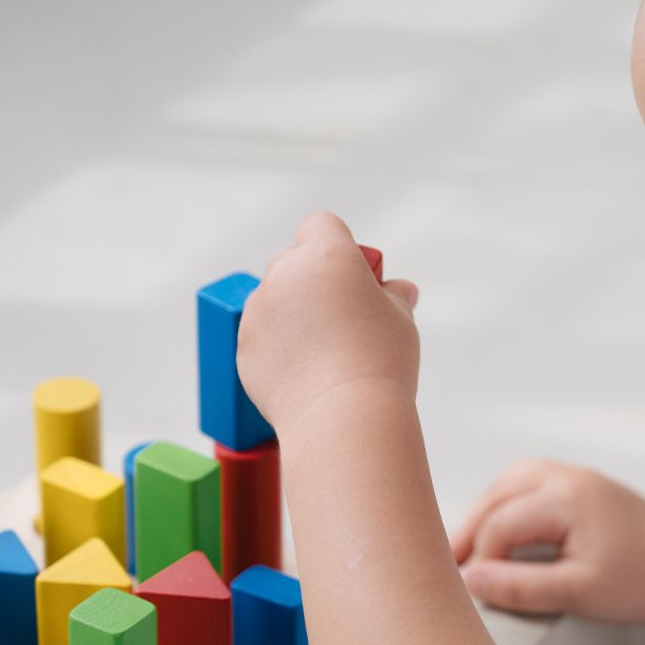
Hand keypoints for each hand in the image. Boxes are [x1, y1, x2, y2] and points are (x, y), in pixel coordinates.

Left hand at [237, 211, 419, 437]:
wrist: (342, 418)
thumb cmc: (380, 363)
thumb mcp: (401, 320)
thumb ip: (393, 296)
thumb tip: (399, 290)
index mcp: (325, 255)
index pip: (321, 225)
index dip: (337, 247)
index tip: (352, 277)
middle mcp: (283, 275)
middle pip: (290, 260)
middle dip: (309, 278)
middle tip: (337, 314)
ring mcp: (257, 312)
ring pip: (271, 300)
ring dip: (289, 314)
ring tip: (321, 352)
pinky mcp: (244, 348)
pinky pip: (260, 337)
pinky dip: (276, 349)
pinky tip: (303, 374)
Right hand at [451, 459, 644, 621]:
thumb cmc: (639, 582)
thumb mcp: (576, 594)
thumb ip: (519, 587)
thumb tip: (471, 580)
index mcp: (567, 499)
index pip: (500, 523)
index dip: (479, 557)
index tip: (474, 586)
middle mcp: (567, 477)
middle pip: (495, 496)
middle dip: (470, 531)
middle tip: (451, 563)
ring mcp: (572, 475)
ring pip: (505, 483)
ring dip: (483, 512)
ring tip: (468, 545)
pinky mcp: (575, 482)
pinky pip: (523, 481)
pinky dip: (502, 501)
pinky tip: (497, 524)